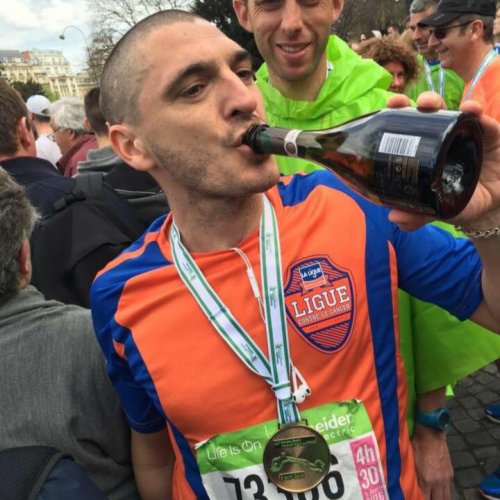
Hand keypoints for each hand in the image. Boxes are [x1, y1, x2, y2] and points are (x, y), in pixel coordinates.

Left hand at [386, 92, 499, 230]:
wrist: (494, 208)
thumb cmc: (460, 202)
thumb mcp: (438, 210)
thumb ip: (417, 215)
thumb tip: (395, 216)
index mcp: (427, 151)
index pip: (411, 129)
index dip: (398, 116)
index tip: (388, 107)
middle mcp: (445, 138)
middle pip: (430, 113)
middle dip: (416, 103)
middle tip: (404, 103)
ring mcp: (468, 134)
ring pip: (453, 112)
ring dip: (441, 103)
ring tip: (431, 104)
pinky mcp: (492, 135)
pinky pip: (485, 121)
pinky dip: (477, 112)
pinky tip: (471, 109)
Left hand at [412, 423, 452, 499]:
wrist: (431, 433)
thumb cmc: (417, 444)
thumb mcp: (411, 461)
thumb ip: (413, 476)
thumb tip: (410, 485)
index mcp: (426, 479)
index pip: (425, 499)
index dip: (420, 499)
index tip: (416, 498)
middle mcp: (438, 482)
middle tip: (427, 498)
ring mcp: (446, 478)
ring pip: (446, 497)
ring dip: (440, 499)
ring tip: (434, 497)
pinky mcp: (450, 473)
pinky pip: (449, 489)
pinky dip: (444, 492)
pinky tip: (439, 492)